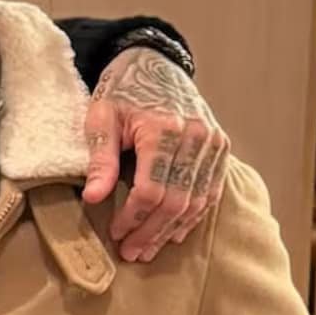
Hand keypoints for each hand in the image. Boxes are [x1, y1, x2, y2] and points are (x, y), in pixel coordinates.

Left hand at [81, 47, 229, 261]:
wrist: (154, 62)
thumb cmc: (122, 90)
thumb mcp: (101, 117)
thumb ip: (100, 159)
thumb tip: (94, 198)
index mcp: (164, 129)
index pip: (151, 190)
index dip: (133, 217)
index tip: (116, 233)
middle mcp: (196, 137)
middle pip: (176, 201)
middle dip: (152, 232)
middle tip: (131, 252)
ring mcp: (214, 143)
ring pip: (197, 201)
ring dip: (172, 230)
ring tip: (149, 249)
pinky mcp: (221, 148)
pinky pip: (210, 191)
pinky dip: (193, 215)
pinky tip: (174, 231)